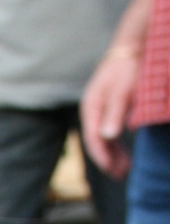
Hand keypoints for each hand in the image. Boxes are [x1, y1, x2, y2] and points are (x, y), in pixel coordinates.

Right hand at [80, 46, 139, 177]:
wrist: (131, 48)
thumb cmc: (127, 68)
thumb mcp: (122, 91)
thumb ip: (114, 114)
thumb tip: (107, 137)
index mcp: (91, 108)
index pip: (93, 139)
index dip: (102, 157)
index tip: (113, 170)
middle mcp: (93, 111)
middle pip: (97, 142)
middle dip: (108, 160)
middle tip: (122, 174)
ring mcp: (100, 111)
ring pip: (104, 139)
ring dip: (113, 154)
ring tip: (125, 168)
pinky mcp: (109, 109)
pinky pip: (110, 132)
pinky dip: (117, 144)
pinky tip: (125, 152)